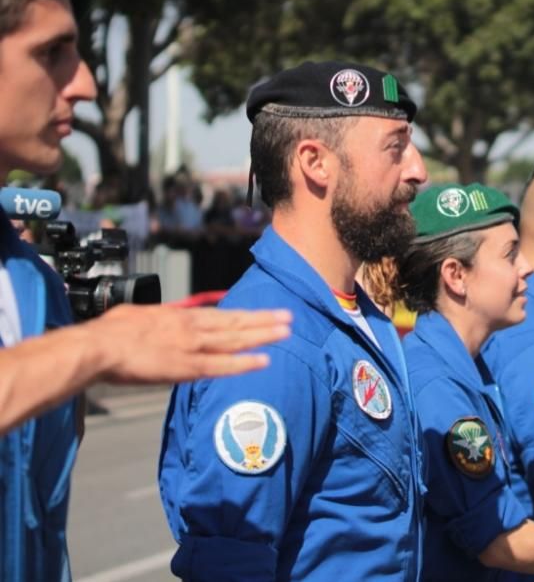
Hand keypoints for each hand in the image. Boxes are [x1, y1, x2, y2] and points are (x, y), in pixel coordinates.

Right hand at [87, 304, 291, 382]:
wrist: (98, 346)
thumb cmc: (110, 333)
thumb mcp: (139, 316)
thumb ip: (157, 320)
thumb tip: (159, 321)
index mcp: (179, 316)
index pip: (220, 315)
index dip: (243, 315)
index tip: (262, 313)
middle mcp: (192, 327)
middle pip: (235, 323)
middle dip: (263, 320)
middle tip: (288, 316)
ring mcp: (192, 346)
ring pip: (235, 339)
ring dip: (262, 335)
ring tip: (286, 331)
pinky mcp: (187, 366)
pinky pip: (222, 365)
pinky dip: (244, 363)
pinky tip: (263, 360)